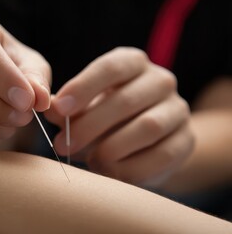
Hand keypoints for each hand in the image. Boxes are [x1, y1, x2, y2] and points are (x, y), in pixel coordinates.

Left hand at [45, 47, 193, 185]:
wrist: (145, 141)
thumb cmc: (106, 118)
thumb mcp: (85, 107)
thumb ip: (68, 107)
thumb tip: (49, 108)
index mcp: (133, 63)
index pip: (110, 67)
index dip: (83, 87)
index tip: (59, 109)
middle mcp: (160, 81)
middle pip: (127, 99)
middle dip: (90, 125)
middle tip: (62, 145)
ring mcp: (178, 110)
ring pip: (148, 127)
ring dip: (111, 148)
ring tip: (89, 161)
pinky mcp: (186, 140)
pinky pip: (161, 156)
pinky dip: (131, 168)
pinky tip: (110, 172)